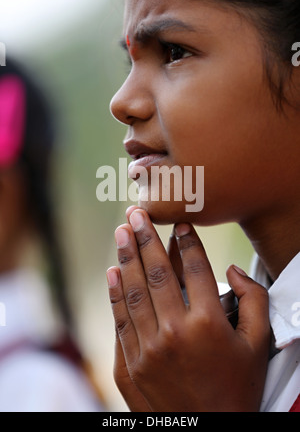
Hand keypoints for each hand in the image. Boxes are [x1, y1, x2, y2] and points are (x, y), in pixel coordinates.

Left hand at [107, 207, 269, 411]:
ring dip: (126, 258)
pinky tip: (113, 272)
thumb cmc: (236, 390)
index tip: (180, 223)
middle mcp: (174, 332)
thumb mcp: (258, 345)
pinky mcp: (129, 365)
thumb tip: (232, 269)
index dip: (187, 242)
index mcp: (208, 324)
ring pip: (134, 292)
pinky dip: (115, 294)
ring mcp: (147, 349)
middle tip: (136, 213)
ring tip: (121, 232)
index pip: (195, 269)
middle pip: (157, 273)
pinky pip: (120, 321)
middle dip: (146, 238)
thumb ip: (254, 301)